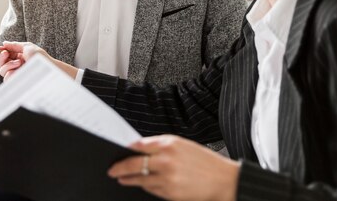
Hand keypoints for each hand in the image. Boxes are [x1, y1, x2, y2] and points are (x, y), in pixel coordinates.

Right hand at [0, 41, 78, 80]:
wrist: (47, 68)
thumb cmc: (40, 57)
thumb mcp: (28, 47)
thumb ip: (15, 45)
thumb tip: (4, 43)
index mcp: (19, 57)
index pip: (5, 56)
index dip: (1, 52)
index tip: (0, 48)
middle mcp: (16, 66)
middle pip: (1, 63)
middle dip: (1, 57)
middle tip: (6, 53)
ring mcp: (17, 74)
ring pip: (2, 70)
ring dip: (9, 64)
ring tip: (19, 62)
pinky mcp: (17, 81)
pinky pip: (7, 78)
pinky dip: (11, 71)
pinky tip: (19, 68)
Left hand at [108, 135, 239, 200]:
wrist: (224, 180)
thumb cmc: (205, 162)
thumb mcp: (183, 146)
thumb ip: (162, 146)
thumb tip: (140, 149)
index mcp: (169, 143)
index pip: (139, 145)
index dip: (126, 149)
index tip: (117, 151)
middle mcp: (166, 159)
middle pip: (134, 163)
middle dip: (120, 167)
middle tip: (111, 170)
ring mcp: (167, 177)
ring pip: (140, 179)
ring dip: (128, 179)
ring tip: (121, 178)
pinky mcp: (170, 193)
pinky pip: (151, 190)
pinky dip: (144, 186)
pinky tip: (140, 184)